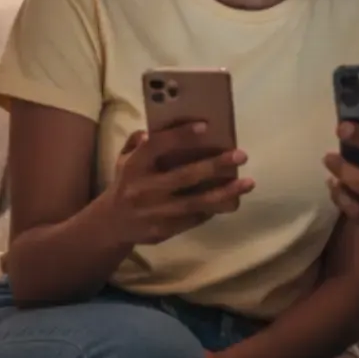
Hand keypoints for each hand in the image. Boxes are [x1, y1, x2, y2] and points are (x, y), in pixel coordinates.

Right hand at [99, 124, 251, 245]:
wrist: (111, 224)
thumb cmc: (127, 182)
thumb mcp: (125, 158)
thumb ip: (139, 142)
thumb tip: (157, 126)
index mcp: (134, 166)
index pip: (157, 146)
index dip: (180, 136)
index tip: (205, 126)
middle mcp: (143, 189)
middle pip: (184, 176)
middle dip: (215, 165)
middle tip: (241, 155)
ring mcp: (154, 213)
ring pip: (194, 203)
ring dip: (224, 193)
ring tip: (248, 183)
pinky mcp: (163, 231)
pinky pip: (193, 219)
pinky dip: (213, 209)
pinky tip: (230, 200)